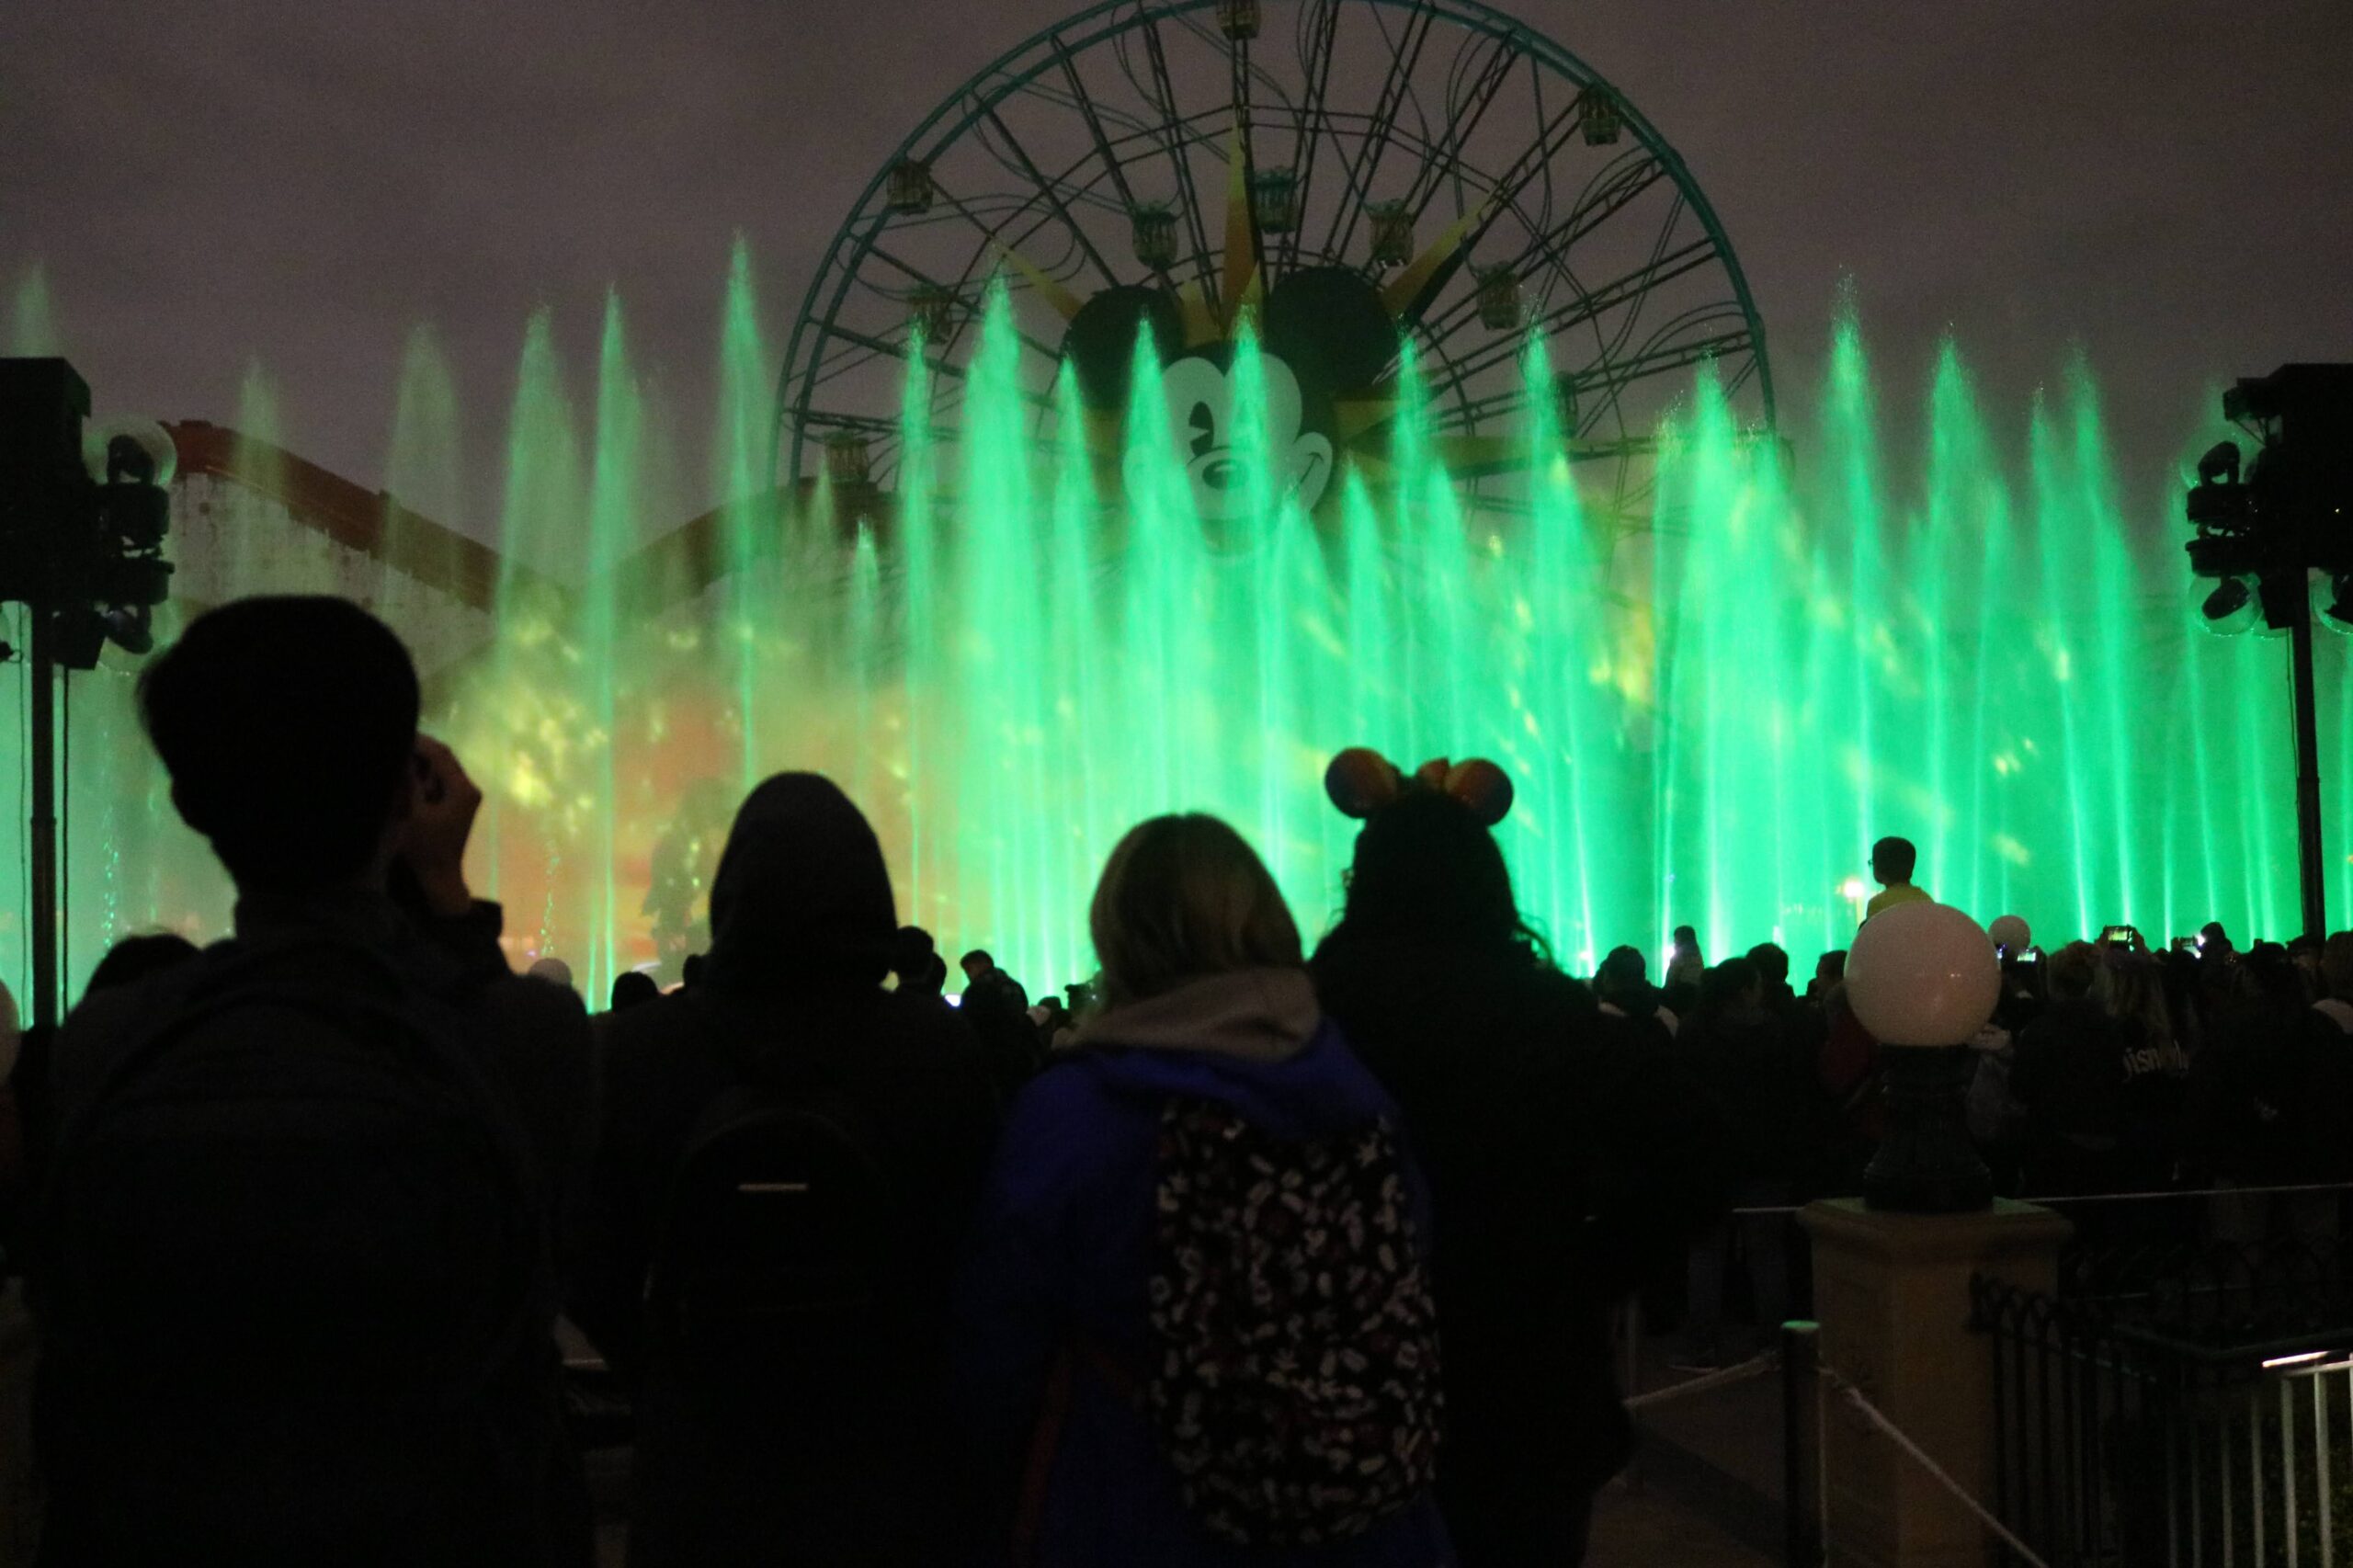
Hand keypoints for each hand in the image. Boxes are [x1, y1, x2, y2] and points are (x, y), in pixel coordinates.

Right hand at [401, 734, 481, 917]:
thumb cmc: (425, 848)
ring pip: (440, 767)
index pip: (441, 754)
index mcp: (462, 789)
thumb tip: (400, 754)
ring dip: (420, 761)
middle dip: (419, 749)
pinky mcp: (455, 803)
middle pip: (443, 757)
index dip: (418, 742)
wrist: (439, 877)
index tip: (395, 732)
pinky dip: (422, 775)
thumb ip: (407, 782)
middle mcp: (468, 788)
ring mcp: (464, 796)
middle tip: (393, 740)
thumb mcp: (411, 812)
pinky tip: (405, 774)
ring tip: (395, 754)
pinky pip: (439, 780)